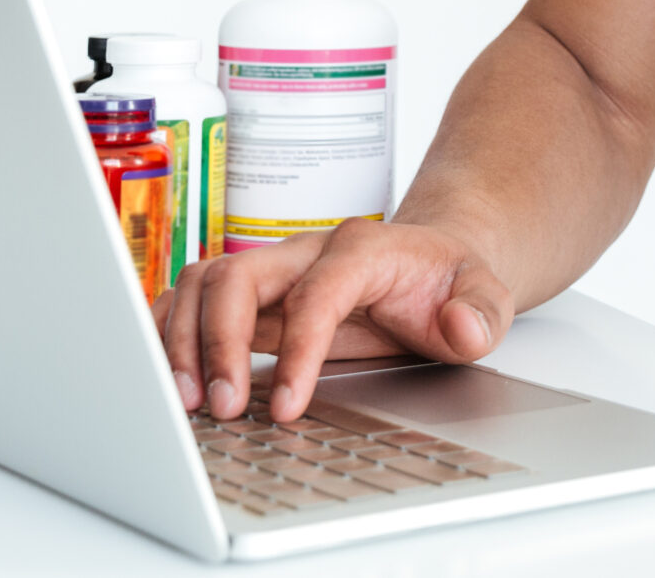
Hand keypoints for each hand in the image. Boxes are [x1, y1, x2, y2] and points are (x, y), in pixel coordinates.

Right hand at [152, 218, 515, 422]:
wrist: (432, 264)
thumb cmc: (448, 284)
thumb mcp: (486, 297)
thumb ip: (482, 313)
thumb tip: (460, 327)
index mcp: (362, 248)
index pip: (316, 292)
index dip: (297, 349)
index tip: (287, 406)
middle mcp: (306, 251)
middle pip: (239, 275)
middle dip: (219, 341)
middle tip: (219, 407)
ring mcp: (274, 270)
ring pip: (204, 282)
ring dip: (184, 338)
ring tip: (186, 401)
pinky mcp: (253, 295)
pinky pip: (194, 298)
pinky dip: (171, 330)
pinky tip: (168, 373)